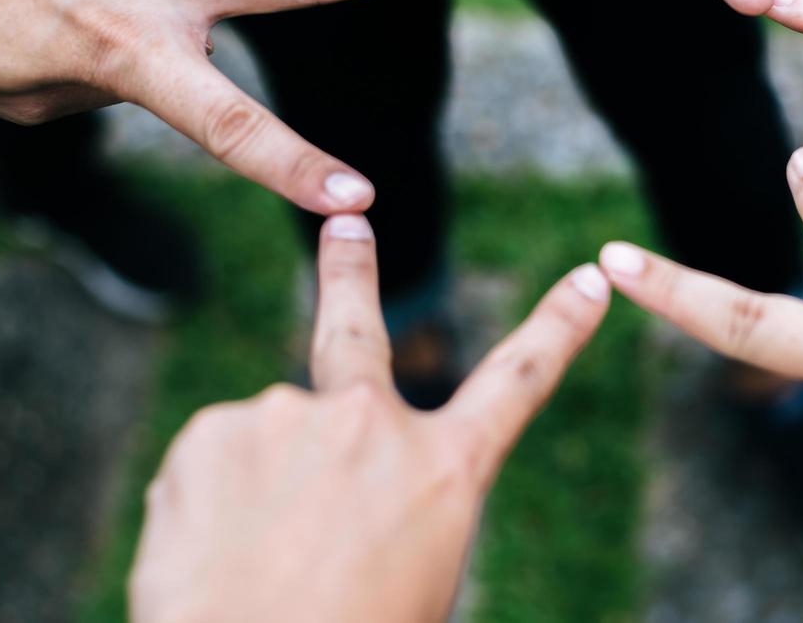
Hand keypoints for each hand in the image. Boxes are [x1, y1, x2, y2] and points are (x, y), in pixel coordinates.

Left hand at [129, 215, 610, 622]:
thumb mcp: (417, 578)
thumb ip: (396, 502)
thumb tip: (345, 487)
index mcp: (444, 471)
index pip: (519, 383)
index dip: (559, 328)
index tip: (591, 279)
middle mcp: (370, 423)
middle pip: (356, 327)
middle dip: (351, 267)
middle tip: (345, 225)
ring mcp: (286, 417)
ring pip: (273, 440)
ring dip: (264, 486)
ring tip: (256, 563)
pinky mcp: (211, 432)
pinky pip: (214, 462)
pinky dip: (214, 502)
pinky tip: (216, 554)